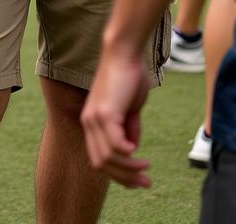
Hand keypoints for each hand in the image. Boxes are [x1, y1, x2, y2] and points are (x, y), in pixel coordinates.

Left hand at [80, 49, 151, 188]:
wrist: (125, 51)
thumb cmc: (129, 75)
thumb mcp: (131, 107)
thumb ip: (129, 127)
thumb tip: (132, 149)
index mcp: (92, 122)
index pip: (100, 159)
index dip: (119, 173)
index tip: (140, 180)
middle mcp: (88, 122)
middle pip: (101, 164)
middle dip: (124, 178)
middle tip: (146, 183)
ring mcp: (94, 118)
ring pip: (107, 158)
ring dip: (128, 168)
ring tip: (146, 167)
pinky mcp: (105, 112)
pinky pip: (113, 144)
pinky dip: (125, 154)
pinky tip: (137, 153)